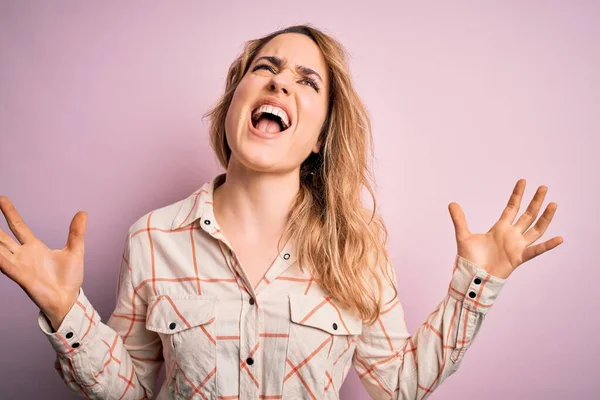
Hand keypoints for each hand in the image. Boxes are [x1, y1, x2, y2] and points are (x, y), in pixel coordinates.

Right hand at [0, 195, 86, 329]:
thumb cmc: (69, 279)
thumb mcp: (75, 250)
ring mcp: (20, 265)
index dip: (9, 213)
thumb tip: (82, 213)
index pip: (17, 226)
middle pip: (2, 236)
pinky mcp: (21, 276)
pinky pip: (5, 264)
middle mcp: (23, 255)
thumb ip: (76, 232)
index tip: (1, 199)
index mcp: (35, 247)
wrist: (69, 299)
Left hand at [448, 179, 562, 278]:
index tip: (523, 181)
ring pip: (535, 229)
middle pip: (527, 215)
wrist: (473, 276)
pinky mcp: (519, 258)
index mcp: (500, 228)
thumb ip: (459, 219)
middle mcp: (511, 235)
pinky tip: (559, 238)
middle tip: (544, 187)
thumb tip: (451, 203)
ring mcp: (517, 246)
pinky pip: (536, 251)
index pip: (511, 207)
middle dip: (535, 201)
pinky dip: (548, 246)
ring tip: (553, 204)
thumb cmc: (470, 259)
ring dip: (545, 218)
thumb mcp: (463, 235)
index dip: (517, 195)